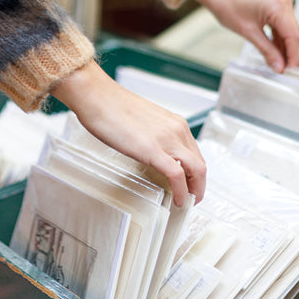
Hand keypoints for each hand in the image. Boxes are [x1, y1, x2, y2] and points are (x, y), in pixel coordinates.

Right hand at [50, 60, 206, 206]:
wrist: (97, 96)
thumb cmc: (113, 107)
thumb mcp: (144, 122)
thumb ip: (155, 136)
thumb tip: (156, 154)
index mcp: (175, 123)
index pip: (196, 154)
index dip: (196, 174)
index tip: (190, 186)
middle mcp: (176, 129)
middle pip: (200, 164)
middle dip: (199, 186)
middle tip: (191, 199)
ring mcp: (166, 139)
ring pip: (196, 170)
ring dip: (194, 191)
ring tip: (186, 203)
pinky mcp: (153, 149)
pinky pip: (177, 175)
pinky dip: (182, 192)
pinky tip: (178, 201)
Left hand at [187, 0, 298, 72]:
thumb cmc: (227, 3)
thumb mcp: (248, 32)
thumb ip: (267, 50)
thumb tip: (279, 66)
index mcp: (279, 6)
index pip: (294, 36)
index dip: (293, 56)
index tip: (291, 71)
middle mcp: (283, 2)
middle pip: (293, 33)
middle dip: (289, 53)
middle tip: (284, 71)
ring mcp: (280, 2)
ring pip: (288, 30)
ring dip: (284, 47)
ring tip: (278, 64)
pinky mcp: (274, 5)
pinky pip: (281, 25)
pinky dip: (278, 38)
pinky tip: (274, 51)